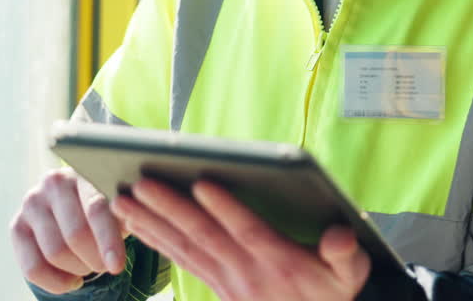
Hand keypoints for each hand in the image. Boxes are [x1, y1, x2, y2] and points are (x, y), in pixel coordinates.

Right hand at [10, 168, 129, 293]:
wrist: (78, 204)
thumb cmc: (110, 205)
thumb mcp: (121, 204)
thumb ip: (127, 211)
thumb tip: (136, 221)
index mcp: (86, 172)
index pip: (96, 209)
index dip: (107, 240)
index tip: (116, 266)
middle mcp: (54, 182)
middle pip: (75, 235)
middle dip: (95, 259)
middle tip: (106, 265)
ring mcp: (32, 202)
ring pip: (55, 253)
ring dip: (79, 270)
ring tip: (90, 266)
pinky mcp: (17, 225)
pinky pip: (32, 268)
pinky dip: (56, 283)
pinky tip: (73, 281)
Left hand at [111, 178, 370, 300]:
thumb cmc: (333, 293)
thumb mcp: (349, 275)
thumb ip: (345, 254)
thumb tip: (340, 235)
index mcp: (279, 262)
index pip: (247, 231)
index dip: (225, 208)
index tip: (202, 182)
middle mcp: (247, 272)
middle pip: (204, 236)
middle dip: (170, 208)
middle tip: (140, 183)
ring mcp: (227, 281)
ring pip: (185, 248)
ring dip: (152, 223)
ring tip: (122, 200)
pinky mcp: (216, 285)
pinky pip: (182, 260)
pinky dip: (157, 241)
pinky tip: (136, 223)